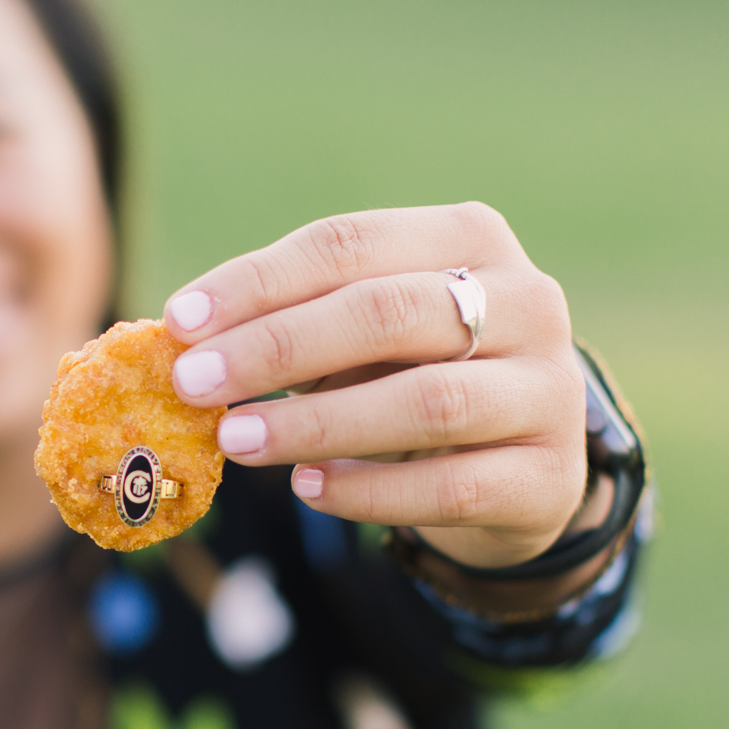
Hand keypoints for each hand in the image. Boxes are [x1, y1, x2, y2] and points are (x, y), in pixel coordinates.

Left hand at [163, 203, 587, 570]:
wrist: (523, 472)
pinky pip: (450, 486)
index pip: (349, 245)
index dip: (258, 282)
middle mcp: (528, 302)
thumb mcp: (365, 338)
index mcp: (472, 239)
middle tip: (194, 384)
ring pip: (426, 401)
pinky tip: (307, 489)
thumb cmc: (416, 378)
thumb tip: (183, 344)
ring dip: (316, 421)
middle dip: (277, 347)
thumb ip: (294, 326)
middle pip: (387, 313)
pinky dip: (369, 490)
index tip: (179, 322)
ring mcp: (549, 391)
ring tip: (236, 439)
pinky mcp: (550, 477)